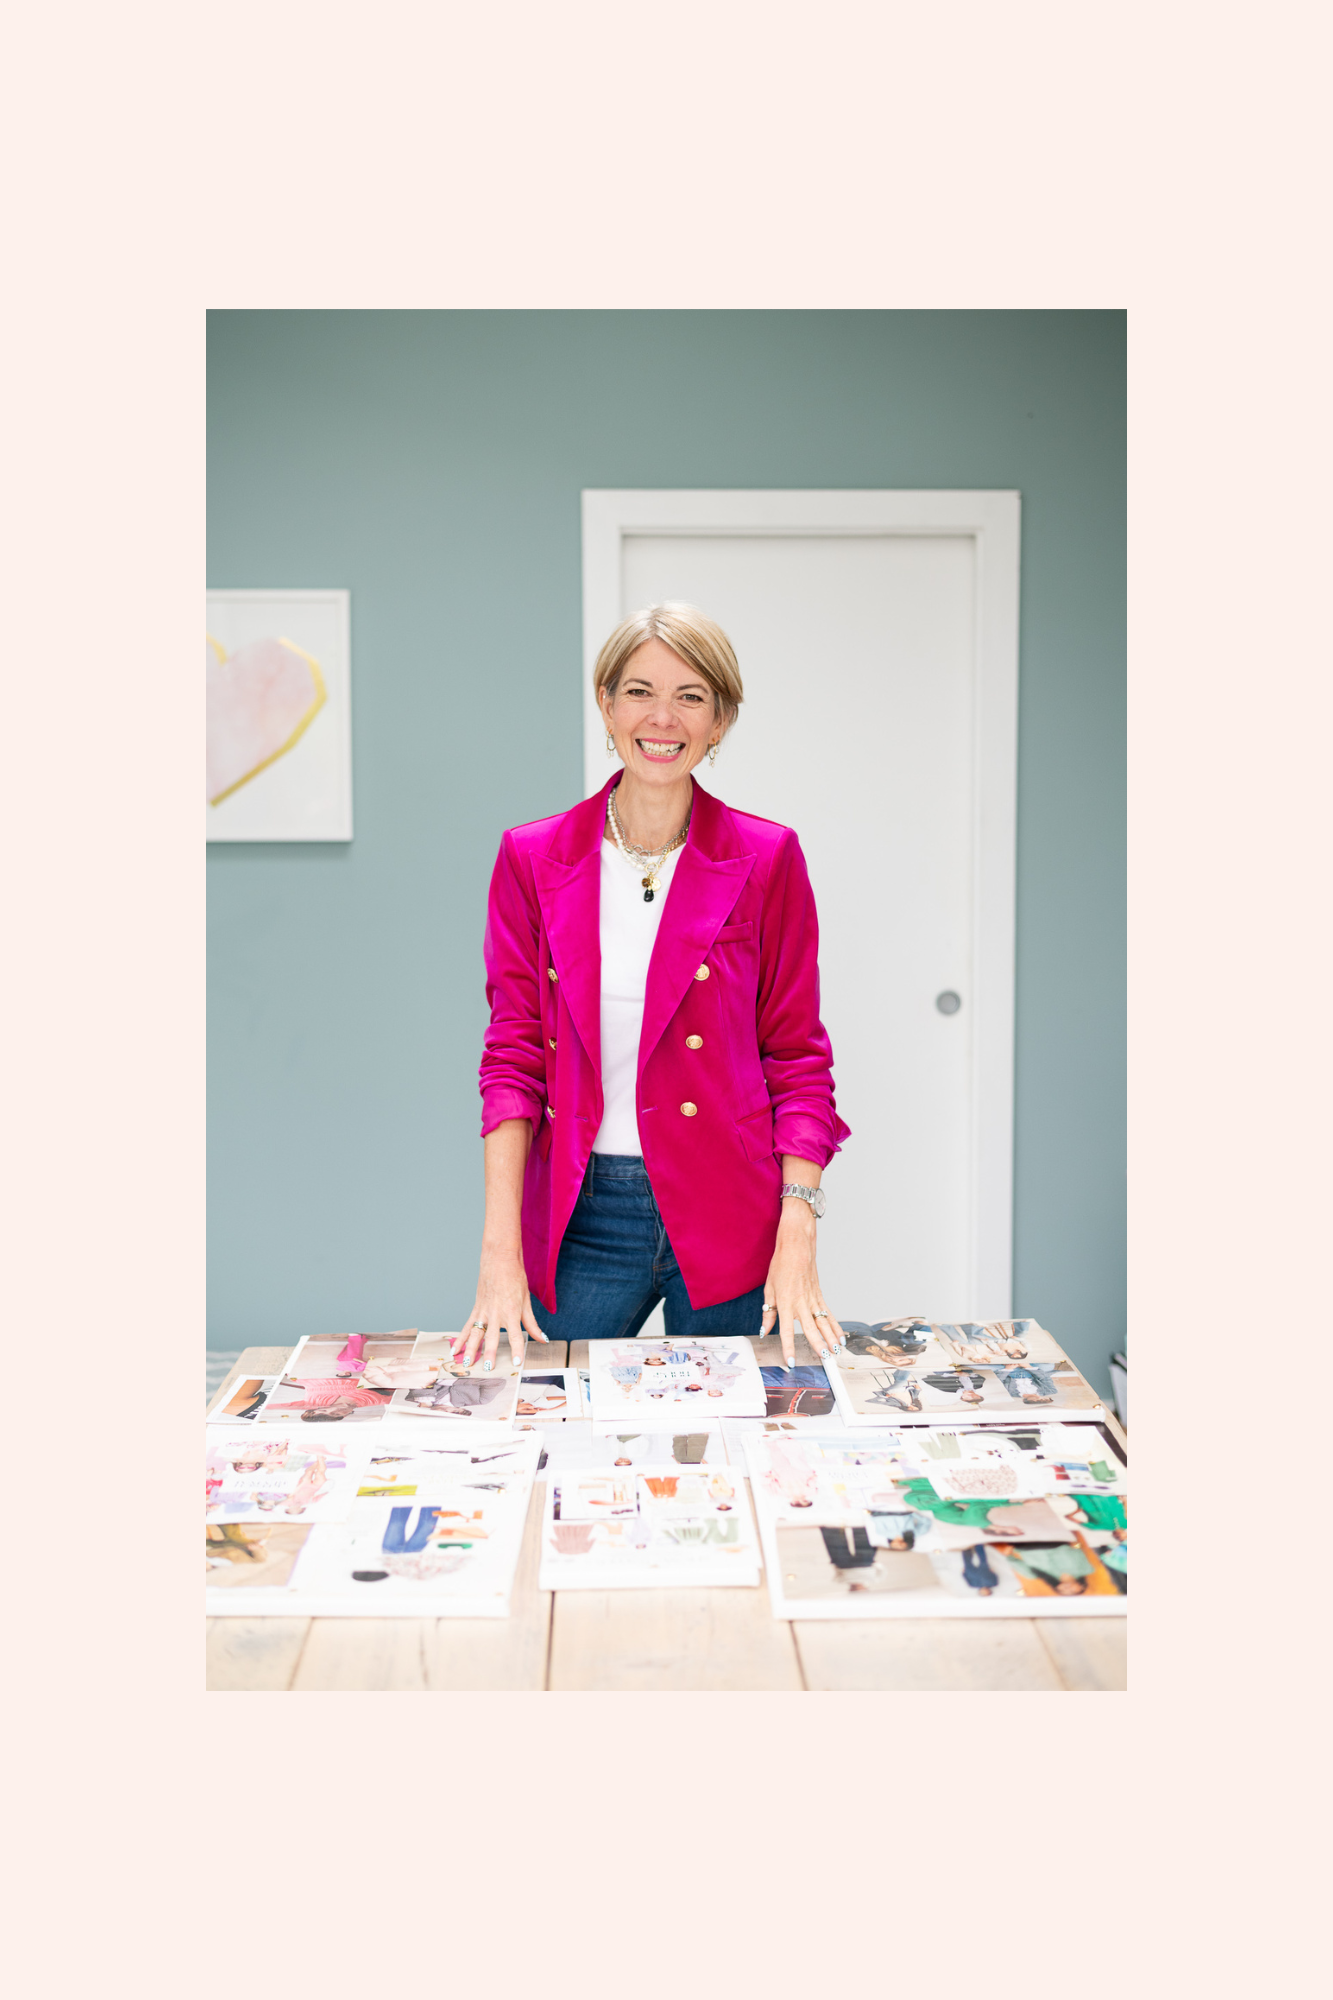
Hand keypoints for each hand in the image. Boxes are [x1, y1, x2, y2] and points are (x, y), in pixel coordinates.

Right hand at [457, 1241, 547, 1370]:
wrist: (499, 1260)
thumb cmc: (515, 1278)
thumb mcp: (527, 1301)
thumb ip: (532, 1324)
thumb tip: (542, 1339)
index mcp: (511, 1311)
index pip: (515, 1335)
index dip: (516, 1349)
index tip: (516, 1362)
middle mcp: (496, 1313)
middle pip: (492, 1336)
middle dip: (489, 1353)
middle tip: (487, 1367)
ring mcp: (484, 1311)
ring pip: (475, 1333)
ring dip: (470, 1349)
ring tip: (466, 1363)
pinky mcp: (476, 1309)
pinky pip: (466, 1326)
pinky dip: (460, 1339)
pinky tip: (454, 1351)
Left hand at [761, 1204, 843, 1367]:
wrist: (797, 1245)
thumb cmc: (780, 1265)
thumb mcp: (768, 1289)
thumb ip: (769, 1312)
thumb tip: (765, 1330)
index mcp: (785, 1302)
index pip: (786, 1330)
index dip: (788, 1347)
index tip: (792, 1362)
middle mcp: (801, 1303)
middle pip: (811, 1329)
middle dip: (817, 1345)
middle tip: (824, 1359)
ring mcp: (812, 1299)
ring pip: (824, 1323)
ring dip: (831, 1339)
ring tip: (836, 1353)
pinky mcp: (819, 1295)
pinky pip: (828, 1314)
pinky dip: (836, 1327)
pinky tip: (841, 1338)